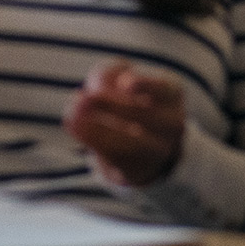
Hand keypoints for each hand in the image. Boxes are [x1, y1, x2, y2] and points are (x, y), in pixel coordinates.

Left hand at [64, 60, 185, 186]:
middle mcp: (172, 123)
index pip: (163, 88)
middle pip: (144, 115)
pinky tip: (74, 126)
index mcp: (171, 93)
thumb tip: (89, 94)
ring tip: (72, 115)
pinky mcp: (137, 170)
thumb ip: (107, 75)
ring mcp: (158, 151)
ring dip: (98, 128)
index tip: (125, 84)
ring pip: (131, 143)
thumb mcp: (119, 77)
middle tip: (83, 97)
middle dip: (111, 106)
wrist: (142, 143)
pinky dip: (93, 141)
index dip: (146, 85)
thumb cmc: (128, 99)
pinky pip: (115, 158)